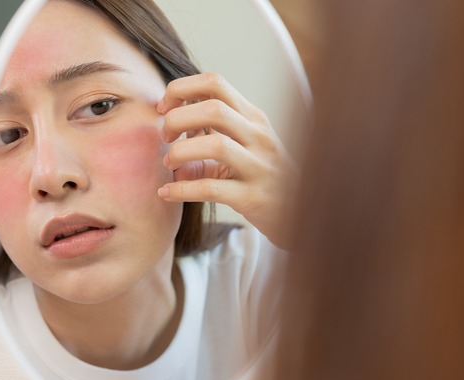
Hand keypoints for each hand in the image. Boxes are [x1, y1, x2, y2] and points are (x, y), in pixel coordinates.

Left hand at [156, 72, 295, 247]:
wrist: (300, 211)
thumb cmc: (262, 175)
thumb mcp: (241, 147)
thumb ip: (208, 135)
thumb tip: (169, 133)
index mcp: (252, 117)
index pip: (215, 83)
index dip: (181, 89)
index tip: (163, 108)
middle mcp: (258, 136)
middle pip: (213, 108)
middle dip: (178, 119)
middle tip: (165, 136)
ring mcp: (259, 166)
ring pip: (215, 145)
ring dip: (180, 152)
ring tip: (168, 163)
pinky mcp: (253, 197)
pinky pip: (212, 189)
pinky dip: (182, 189)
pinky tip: (166, 193)